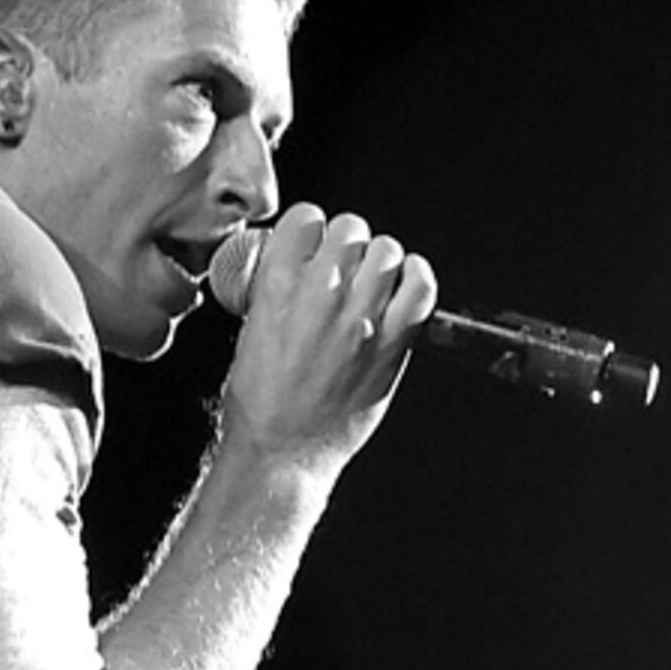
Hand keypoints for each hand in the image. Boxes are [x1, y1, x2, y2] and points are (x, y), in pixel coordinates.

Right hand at [216, 203, 436, 472]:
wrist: (282, 452)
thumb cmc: (260, 403)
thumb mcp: (249, 330)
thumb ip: (276, 291)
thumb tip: (299, 267)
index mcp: (278, 285)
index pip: (306, 218)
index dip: (311, 229)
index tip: (312, 245)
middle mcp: (322, 294)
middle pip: (350, 229)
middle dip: (346, 243)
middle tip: (341, 268)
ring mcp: (361, 319)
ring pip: (387, 251)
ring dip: (379, 260)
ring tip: (370, 281)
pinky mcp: (392, 345)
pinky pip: (421, 288)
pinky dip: (417, 278)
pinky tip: (404, 284)